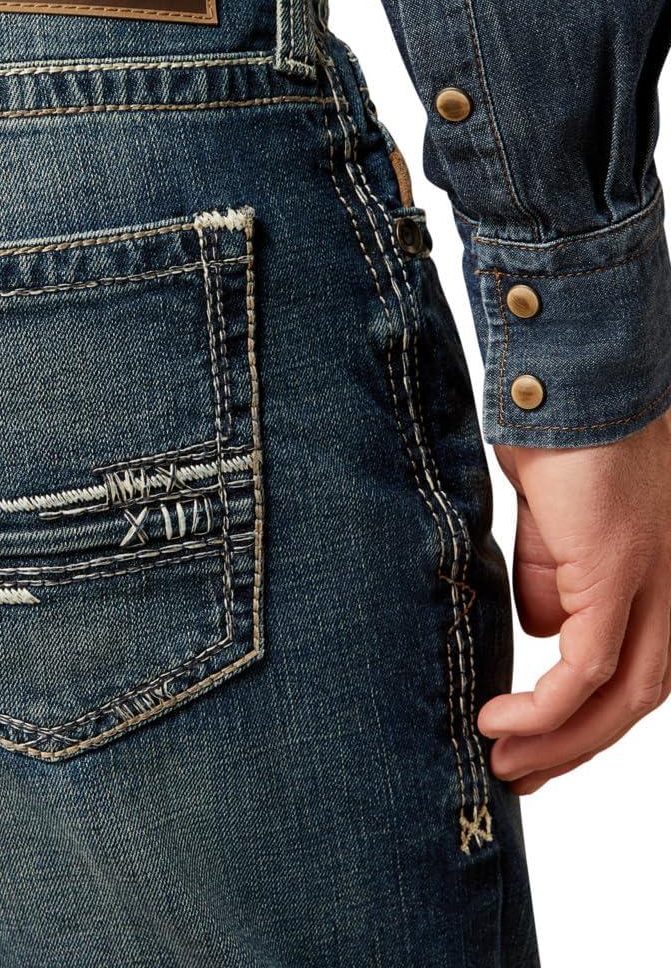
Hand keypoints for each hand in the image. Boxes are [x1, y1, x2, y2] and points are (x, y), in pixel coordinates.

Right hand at [479, 410, 670, 793]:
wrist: (569, 382)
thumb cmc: (560, 437)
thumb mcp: (554, 525)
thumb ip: (553, 578)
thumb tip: (536, 628)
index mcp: (661, 578)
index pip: (636, 670)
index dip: (589, 718)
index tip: (536, 746)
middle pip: (636, 699)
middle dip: (575, 747)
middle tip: (519, 776)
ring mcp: (656, 584)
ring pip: (621, 697)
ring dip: (559, 741)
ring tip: (503, 762)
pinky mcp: (619, 576)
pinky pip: (586, 668)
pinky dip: (545, 707)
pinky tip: (502, 720)